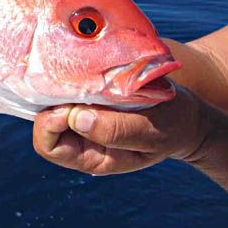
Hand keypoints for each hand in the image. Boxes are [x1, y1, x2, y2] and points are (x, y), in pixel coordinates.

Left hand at [32, 88, 206, 174]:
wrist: (185, 114)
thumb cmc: (171, 125)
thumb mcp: (151, 131)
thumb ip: (116, 130)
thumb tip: (76, 118)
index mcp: (90, 157)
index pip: (49, 145)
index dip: (54, 122)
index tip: (77, 105)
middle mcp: (78, 140)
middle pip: (42, 123)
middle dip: (53, 102)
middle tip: (78, 84)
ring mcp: (80, 119)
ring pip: (49, 103)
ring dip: (62, 87)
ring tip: (85, 75)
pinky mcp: (85, 99)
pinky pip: (63, 89)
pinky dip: (70, 78)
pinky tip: (86, 70)